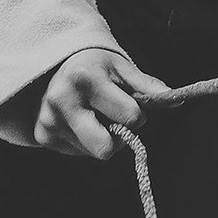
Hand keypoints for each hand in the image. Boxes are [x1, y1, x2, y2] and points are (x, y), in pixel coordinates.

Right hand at [34, 43, 170, 160]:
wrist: (53, 65)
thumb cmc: (94, 66)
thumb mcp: (122, 68)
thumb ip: (147, 86)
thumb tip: (176, 100)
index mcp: (85, 79)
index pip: (129, 116)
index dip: (137, 114)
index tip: (130, 104)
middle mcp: (62, 102)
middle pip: (105, 149)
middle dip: (117, 138)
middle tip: (114, 119)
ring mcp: (49, 122)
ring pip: (93, 152)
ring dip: (101, 137)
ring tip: (92, 114)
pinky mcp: (42, 136)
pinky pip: (77, 152)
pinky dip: (84, 140)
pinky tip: (79, 121)